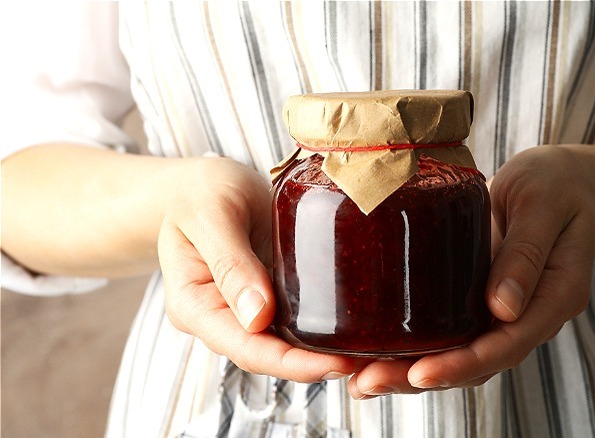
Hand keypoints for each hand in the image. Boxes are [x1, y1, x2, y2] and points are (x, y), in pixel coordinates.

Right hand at [158, 157, 355, 381]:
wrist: (199, 181)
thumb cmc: (198, 191)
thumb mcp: (211, 215)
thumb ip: (230, 263)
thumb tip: (257, 317)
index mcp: (194, 306)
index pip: (245, 349)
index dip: (291, 364)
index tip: (334, 364)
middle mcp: (218, 317)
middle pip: (268, 354)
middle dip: (314, 364)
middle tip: (364, 361)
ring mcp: (242, 309)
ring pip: (283, 342)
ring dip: (320, 350)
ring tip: (365, 351)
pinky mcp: (266, 294)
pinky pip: (293, 318)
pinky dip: (319, 324)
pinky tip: (350, 325)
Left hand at [347, 145, 594, 397]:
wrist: (560, 179)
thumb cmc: (555, 183)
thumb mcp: (543, 206)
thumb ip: (526, 253)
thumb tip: (502, 307)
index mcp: (556, 296)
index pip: (509, 344)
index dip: (464, 364)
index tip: (422, 373)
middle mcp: (531, 314)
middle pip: (480, 362)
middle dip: (425, 376)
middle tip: (370, 382)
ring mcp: (506, 311)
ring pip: (462, 355)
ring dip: (413, 371)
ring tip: (363, 379)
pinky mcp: (482, 300)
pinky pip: (452, 332)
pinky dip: (418, 347)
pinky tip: (378, 353)